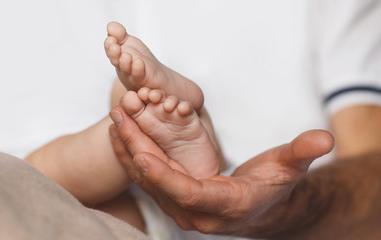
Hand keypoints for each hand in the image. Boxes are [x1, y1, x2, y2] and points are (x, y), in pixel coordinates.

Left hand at [109, 106, 333, 236]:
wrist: (262, 207)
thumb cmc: (274, 186)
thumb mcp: (289, 166)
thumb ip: (302, 152)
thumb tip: (324, 139)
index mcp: (224, 206)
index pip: (188, 193)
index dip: (165, 175)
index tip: (143, 154)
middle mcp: (197, 214)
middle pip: (159, 183)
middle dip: (137, 150)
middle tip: (121, 116)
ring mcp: (182, 208)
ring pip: (148, 180)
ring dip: (129, 149)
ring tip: (116, 117)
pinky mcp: (174, 198)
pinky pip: (148, 177)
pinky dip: (133, 154)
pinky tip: (122, 132)